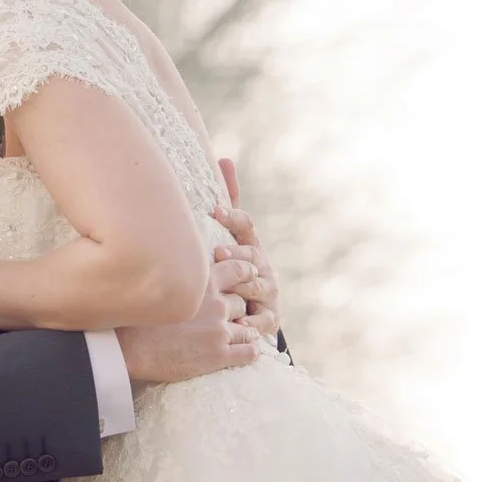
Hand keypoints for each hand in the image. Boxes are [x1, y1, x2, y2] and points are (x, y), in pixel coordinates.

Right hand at [116, 257, 260, 382]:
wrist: (127, 347)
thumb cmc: (137, 315)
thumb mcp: (163, 284)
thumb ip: (183, 278)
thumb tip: (188, 272)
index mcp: (203, 283)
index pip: (237, 270)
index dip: (246, 273)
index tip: (251, 275)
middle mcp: (216, 304)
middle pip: (241, 302)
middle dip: (238, 309)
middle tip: (233, 315)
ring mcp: (219, 330)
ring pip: (247, 328)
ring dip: (246, 331)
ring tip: (244, 335)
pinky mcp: (218, 355)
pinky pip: (248, 352)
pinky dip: (252, 351)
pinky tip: (250, 351)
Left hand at [212, 158, 280, 338]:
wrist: (255, 310)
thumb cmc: (237, 265)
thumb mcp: (233, 235)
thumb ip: (229, 200)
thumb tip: (224, 158)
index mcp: (251, 245)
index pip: (245, 226)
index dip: (231, 218)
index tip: (214, 211)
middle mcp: (262, 266)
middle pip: (251, 256)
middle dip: (236, 254)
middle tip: (217, 252)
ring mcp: (267, 292)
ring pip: (255, 286)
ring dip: (242, 286)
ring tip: (228, 285)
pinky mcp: (269, 319)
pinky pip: (260, 320)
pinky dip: (252, 323)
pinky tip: (240, 323)